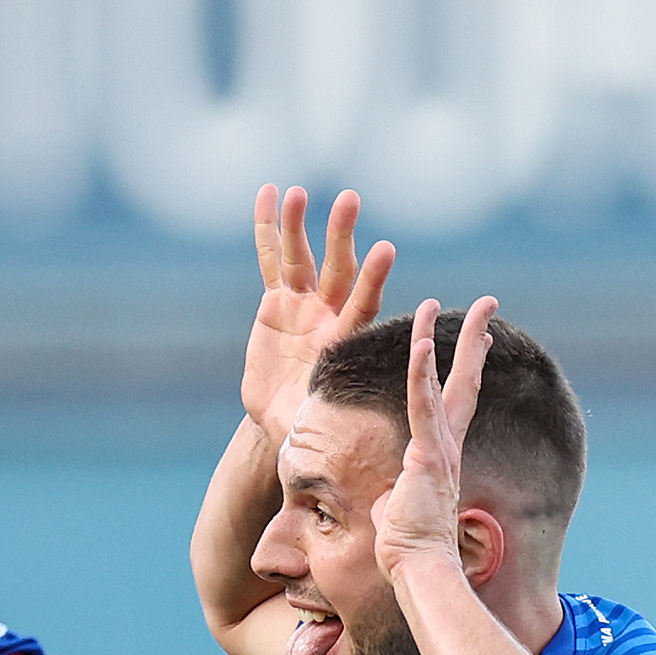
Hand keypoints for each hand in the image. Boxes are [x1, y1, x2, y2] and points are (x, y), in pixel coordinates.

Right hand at [243, 185, 390, 434]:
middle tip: (349, 201)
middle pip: (337, 269)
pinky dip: (268, 228)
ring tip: (298, 192)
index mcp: (344, 343)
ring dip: (299, 225)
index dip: (373, 280)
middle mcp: (327, 317)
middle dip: (341, 237)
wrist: (287, 419)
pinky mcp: (276, 302)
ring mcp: (302, 305)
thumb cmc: (311, 429)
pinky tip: (269, 193)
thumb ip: (329, 432)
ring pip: (301, 257)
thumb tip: (341, 462)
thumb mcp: (320, 432)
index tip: (387, 251)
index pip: (363, 305)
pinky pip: (270, 258)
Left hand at [374, 296, 492, 580]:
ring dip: (438, 340)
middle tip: (488, 304)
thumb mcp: (394, 513)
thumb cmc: (406, 549)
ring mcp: (440, 448)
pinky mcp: (427, 454)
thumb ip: (391, 498)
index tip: (479, 339)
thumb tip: (382, 502)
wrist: (419, 568)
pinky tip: (422, 342)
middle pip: (466, 381)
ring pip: (443, 382)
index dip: (466, 366)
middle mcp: (447, 446)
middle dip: (476, 339)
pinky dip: (422, 373)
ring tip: (437, 304)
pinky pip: (423, 405)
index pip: (455, 401)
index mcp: (441, 456)